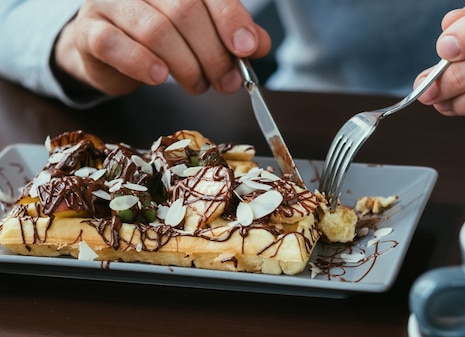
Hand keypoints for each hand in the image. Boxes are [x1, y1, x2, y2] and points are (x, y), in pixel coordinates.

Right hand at [53, 0, 270, 96]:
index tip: (247, 48)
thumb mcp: (201, 33)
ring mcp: (111, 2)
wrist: (108, 50)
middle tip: (226, 82)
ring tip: (198, 85)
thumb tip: (259, 44)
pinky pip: (115, 44)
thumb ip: (231, 34)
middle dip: (213, 53)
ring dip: (185, 66)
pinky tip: (159, 77)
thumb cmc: (159, 39)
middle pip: (186, 10)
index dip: (231, 19)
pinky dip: (142, 64)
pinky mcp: (89, 30)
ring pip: (156, 30)